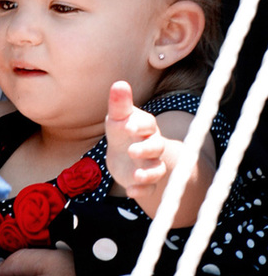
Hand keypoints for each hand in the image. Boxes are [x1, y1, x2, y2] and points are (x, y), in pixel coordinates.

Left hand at [105, 81, 166, 198]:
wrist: (122, 152)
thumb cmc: (122, 129)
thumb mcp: (117, 117)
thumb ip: (119, 104)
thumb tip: (119, 84)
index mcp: (145, 127)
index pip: (148, 124)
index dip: (140, 126)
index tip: (128, 126)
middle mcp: (152, 145)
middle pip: (157, 147)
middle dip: (146, 149)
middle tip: (133, 151)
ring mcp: (150, 164)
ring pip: (157, 169)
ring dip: (148, 174)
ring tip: (136, 176)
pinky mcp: (145, 181)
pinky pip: (149, 188)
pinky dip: (141, 190)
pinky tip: (130, 191)